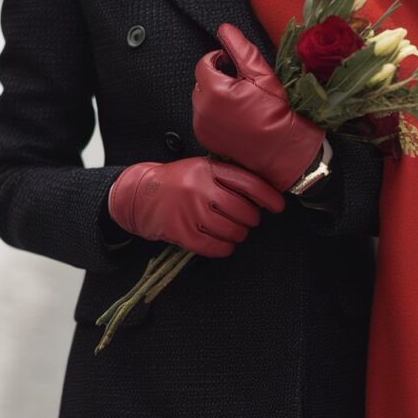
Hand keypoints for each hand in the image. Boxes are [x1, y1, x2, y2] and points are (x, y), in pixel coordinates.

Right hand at [107, 155, 284, 257]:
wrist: (138, 194)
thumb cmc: (175, 181)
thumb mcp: (200, 168)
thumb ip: (226, 177)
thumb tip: (261, 195)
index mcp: (208, 169)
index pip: (248, 183)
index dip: (268, 197)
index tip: (278, 206)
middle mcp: (200, 189)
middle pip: (243, 211)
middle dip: (251, 219)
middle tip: (247, 220)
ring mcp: (190, 212)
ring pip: (232, 230)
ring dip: (239, 235)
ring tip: (234, 231)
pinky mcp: (182, 233)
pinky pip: (215, 247)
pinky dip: (225, 248)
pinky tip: (223, 244)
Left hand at [192, 23, 324, 190]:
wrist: (280, 149)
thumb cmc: (274, 112)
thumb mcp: (261, 74)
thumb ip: (240, 48)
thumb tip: (225, 29)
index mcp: (214, 90)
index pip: (204, 63)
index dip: (219, 60)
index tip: (233, 65)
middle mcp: (202, 109)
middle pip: (201, 81)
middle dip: (217, 78)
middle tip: (240, 86)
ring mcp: (201, 125)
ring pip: (201, 99)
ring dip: (214, 96)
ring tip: (238, 103)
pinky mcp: (204, 138)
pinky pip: (202, 117)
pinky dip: (213, 114)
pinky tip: (233, 118)